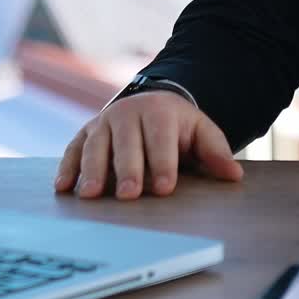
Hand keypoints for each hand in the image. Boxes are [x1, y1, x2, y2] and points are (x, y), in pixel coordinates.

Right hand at [54, 91, 243, 198]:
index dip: (163, 163)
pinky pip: (73, 149)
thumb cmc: (178, 127)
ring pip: (96, 145)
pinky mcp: (84, 134)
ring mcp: (103, 122)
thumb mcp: (201, 132)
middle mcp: (128, 113)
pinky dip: (67, 167)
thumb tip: (234, 175)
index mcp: (160, 111)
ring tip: (92, 195)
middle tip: (129, 195)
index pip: (161, 138)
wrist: (151, 103)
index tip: (164, 188)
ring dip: (92, 170)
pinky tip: (64, 188)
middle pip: (126, 142)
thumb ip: (216, 152)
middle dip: (128, 169)